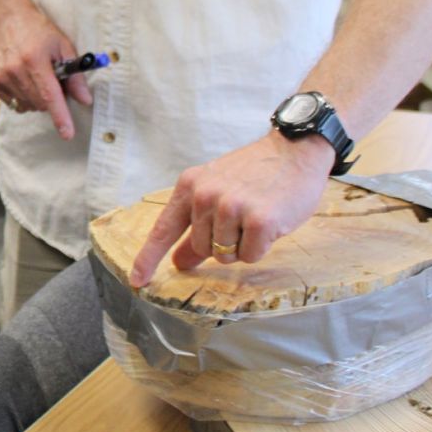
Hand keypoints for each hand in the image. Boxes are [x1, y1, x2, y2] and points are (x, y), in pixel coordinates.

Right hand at [0, 5, 92, 138]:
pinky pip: (14, 104)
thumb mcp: (63, 47)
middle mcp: (14, 69)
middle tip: (53, 81)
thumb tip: (85, 100)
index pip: (49, 95)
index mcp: (34, 59)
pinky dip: (23, 97)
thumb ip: (75, 76)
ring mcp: (1, 77)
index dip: (60, 116)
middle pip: (40, 104)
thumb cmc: (40, 32)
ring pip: (27, 106)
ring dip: (37, 99)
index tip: (67, 134)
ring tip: (37, 78)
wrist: (9, 20)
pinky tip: (23, 80)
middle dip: (51, 99)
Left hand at [128, 131, 334, 287]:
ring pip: (226, 256)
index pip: (163, 229)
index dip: (148, 259)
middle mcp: (206, 195)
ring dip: (243, 244)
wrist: (294, 150)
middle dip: (222, 243)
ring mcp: (232, 207)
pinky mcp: (259, 221)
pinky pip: (251, 256)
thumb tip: (177, 261)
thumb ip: (194, 227)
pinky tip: (271, 221)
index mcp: (190, 186)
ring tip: (256, 215)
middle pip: (201, 249)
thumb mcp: (217, 192)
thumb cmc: (255, 173)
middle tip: (242, 215)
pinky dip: (262, 246)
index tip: (137, 280)